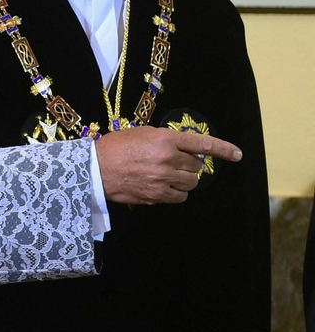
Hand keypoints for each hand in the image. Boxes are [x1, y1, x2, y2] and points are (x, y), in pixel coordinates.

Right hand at [96, 126, 241, 205]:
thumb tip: (183, 148)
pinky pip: (180, 197)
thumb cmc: (114, 148)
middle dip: (188, 165)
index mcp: (164, 139)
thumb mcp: (140, 134)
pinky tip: (163, 187)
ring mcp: (163, 179)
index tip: (237, 154)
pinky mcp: (158, 195)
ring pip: (190, 183)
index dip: (223, 149)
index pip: (201, 144)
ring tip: (166, 175)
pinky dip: (176, 193)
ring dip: (183, 179)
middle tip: (172, 163)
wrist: (94, 169)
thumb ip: (164, 140)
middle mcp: (167, 158)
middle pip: (196, 166)